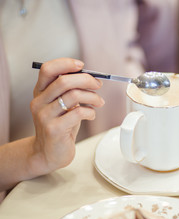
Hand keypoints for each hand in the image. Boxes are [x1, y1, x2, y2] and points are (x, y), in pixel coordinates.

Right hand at [30, 58, 104, 173]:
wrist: (49, 154)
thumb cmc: (60, 127)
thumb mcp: (62, 106)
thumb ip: (70, 91)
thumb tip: (91, 77)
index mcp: (40, 92)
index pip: (47, 69)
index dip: (66, 64)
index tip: (82, 66)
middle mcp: (39, 102)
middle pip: (64, 80)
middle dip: (86, 80)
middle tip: (98, 85)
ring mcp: (45, 116)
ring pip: (73, 95)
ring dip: (92, 96)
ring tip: (99, 102)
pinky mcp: (54, 129)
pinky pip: (79, 113)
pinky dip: (90, 111)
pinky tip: (91, 115)